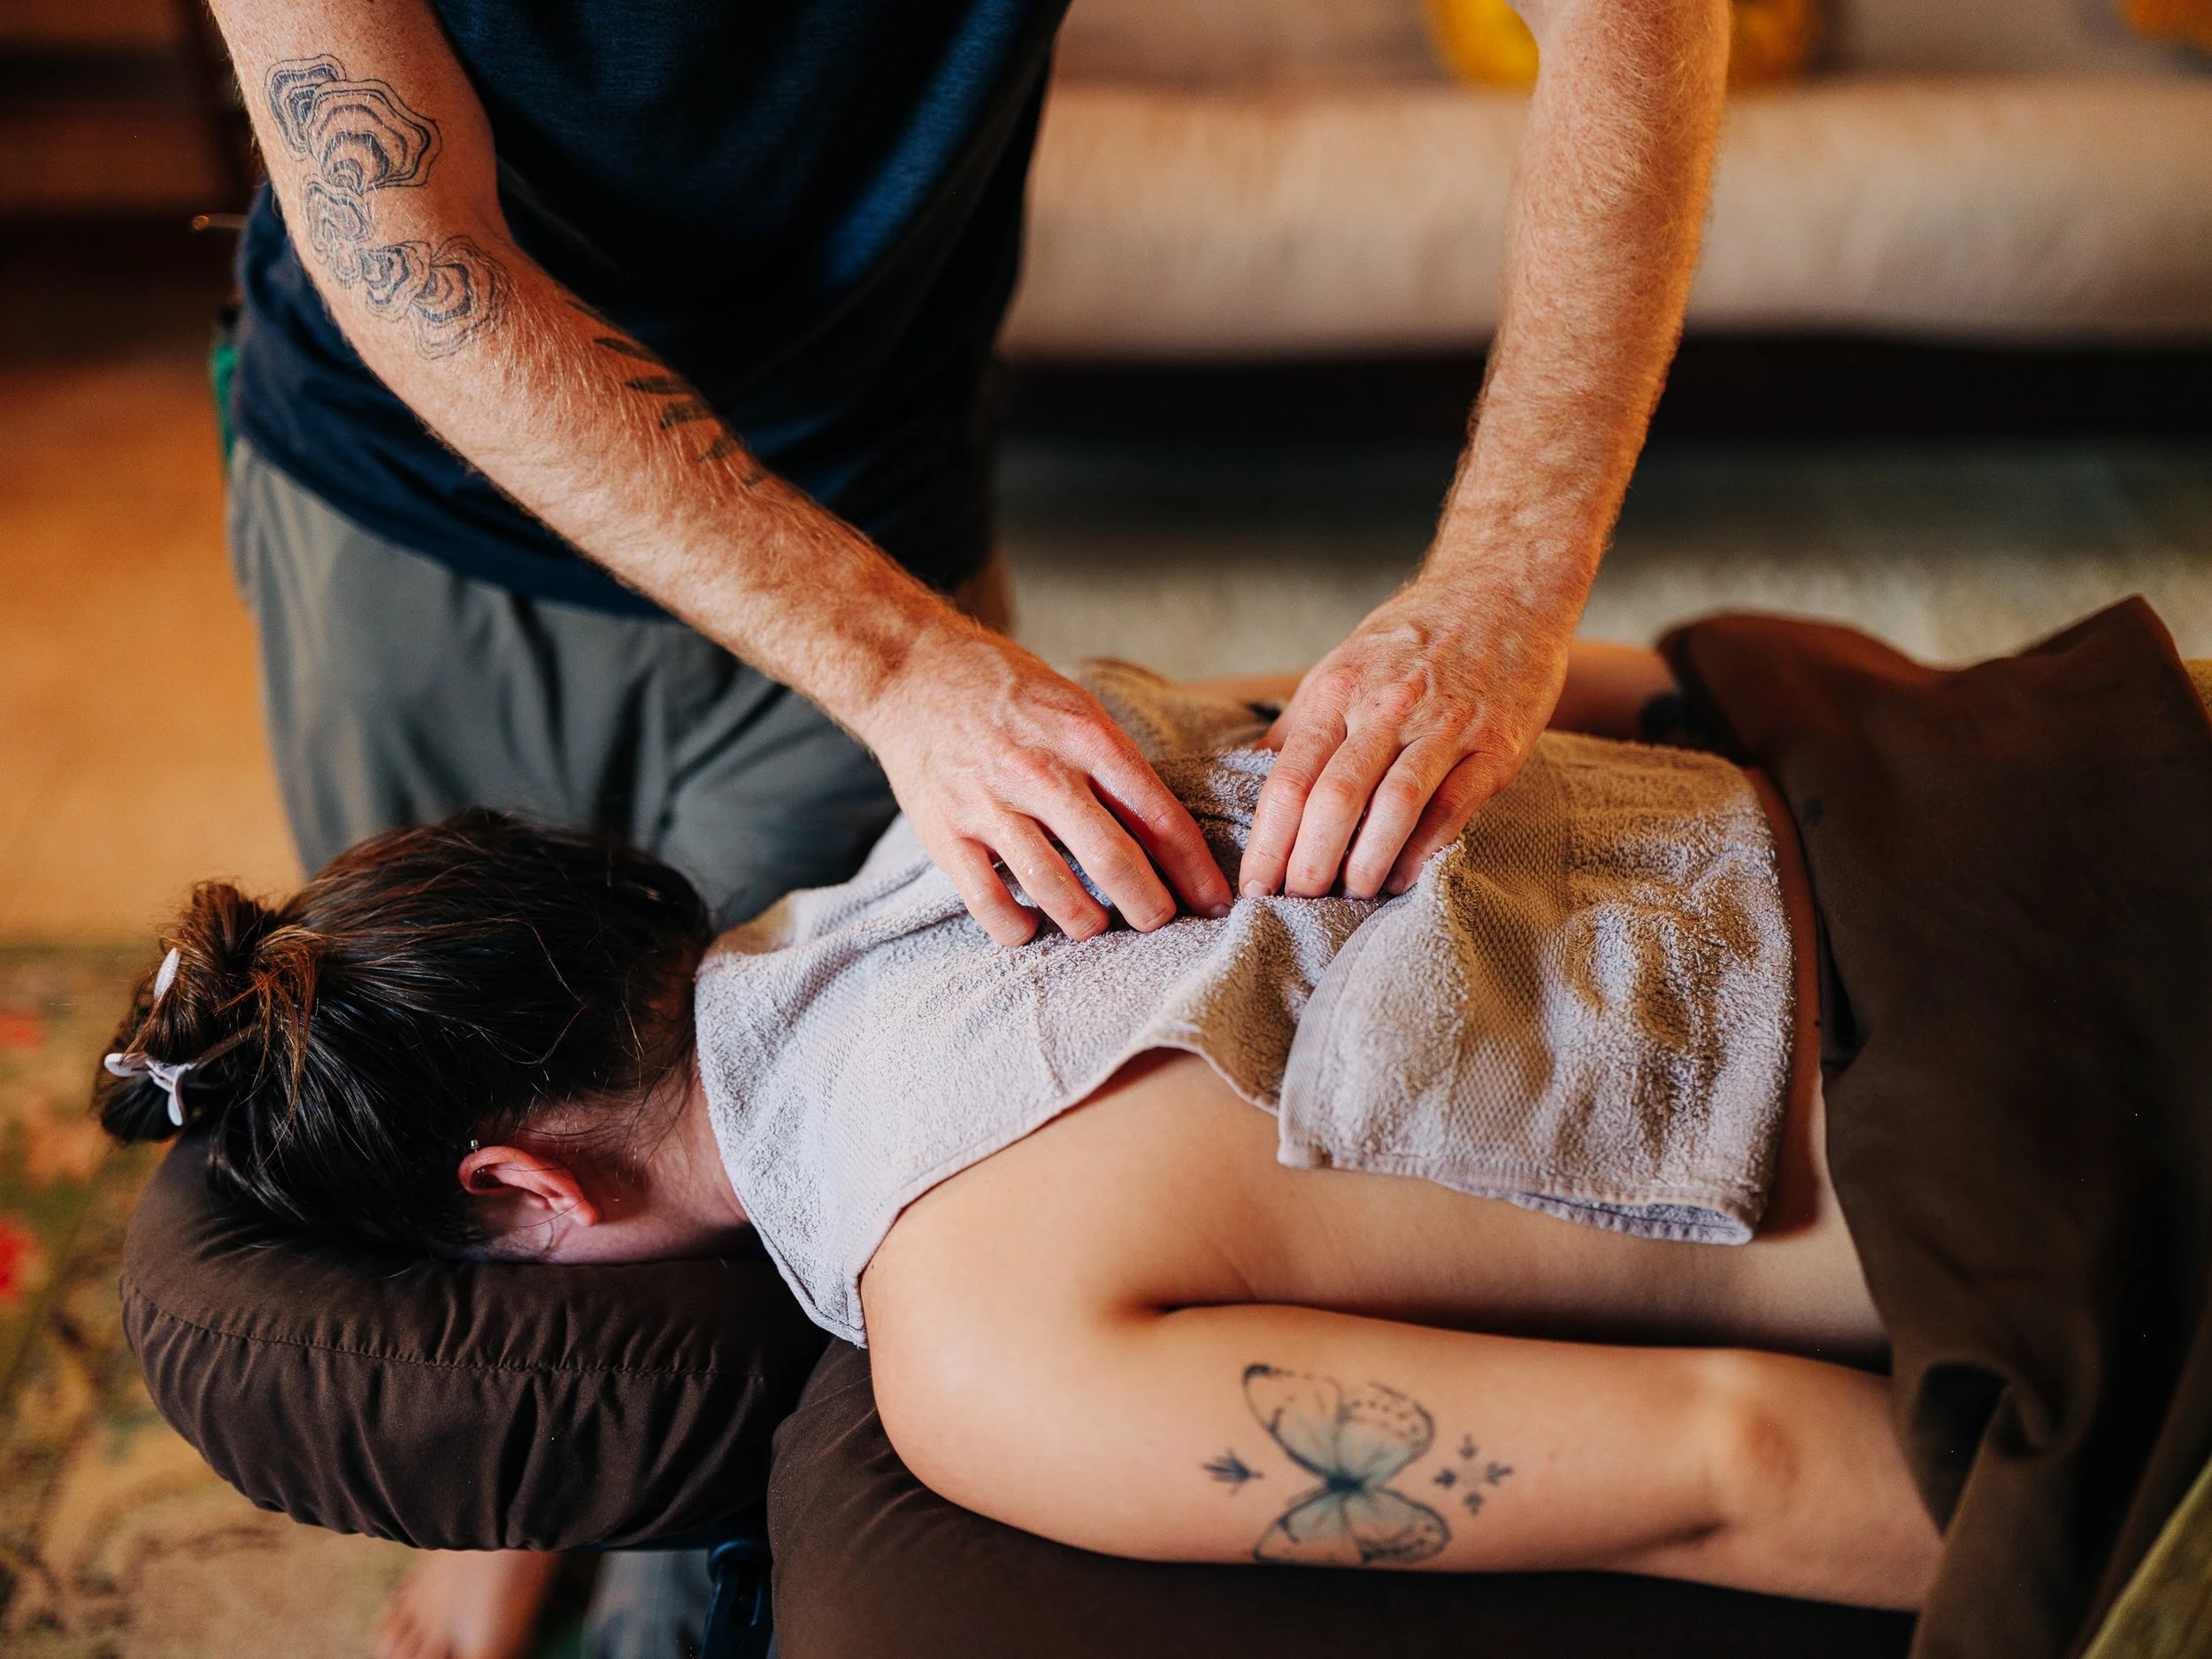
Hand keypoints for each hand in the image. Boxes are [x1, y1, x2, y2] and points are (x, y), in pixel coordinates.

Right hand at [862, 622, 1233, 945]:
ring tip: (1097, 925)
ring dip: (1088, 922)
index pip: (1158, 815)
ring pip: (1055, 889)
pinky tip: (1032, 926)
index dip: (1194, 868)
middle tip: (1161, 923)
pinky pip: (988, 903)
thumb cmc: (1006, 691)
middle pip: (1115, 860)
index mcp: (1086, 737)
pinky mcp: (946, 832)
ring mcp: (990, 804)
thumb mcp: (1075, 706)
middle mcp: (1041, 772)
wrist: (912, 671)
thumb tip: (1165, 831)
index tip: (1215, 899)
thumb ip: (1115, 765)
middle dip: (1151, 907)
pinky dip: (1018, 928)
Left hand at [1238, 579, 1571, 900]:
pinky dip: (1423, 851)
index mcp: (1339, 690)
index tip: (1253, 886)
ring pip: (1394, 807)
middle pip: (1335, 798)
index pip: (1290, 778)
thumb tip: (1250, 775)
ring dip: (1364, 864)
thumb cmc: (1413, 636)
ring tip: (1348, 896)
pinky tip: (1402, 879)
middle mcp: (1388, 706)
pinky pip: (1453, 808)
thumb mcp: (1343, 665)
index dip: (1268, 841)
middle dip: (1309, 864)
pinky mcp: (1497, 745)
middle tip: (1296, 903)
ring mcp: (1446, 725)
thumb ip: (1300, 724)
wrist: (1504, 587)